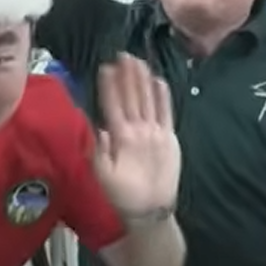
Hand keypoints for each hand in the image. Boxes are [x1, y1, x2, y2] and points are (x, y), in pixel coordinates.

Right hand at [91, 55, 180, 219]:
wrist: (152, 210)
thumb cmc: (122, 194)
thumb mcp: (101, 173)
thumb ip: (97, 146)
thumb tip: (95, 123)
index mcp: (121, 138)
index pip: (113, 104)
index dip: (109, 84)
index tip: (105, 66)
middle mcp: (140, 130)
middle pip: (132, 96)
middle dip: (127, 74)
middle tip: (123, 54)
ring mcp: (158, 132)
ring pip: (149, 99)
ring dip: (143, 78)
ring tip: (138, 60)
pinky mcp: (171, 138)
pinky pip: (167, 111)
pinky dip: (162, 95)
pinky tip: (158, 80)